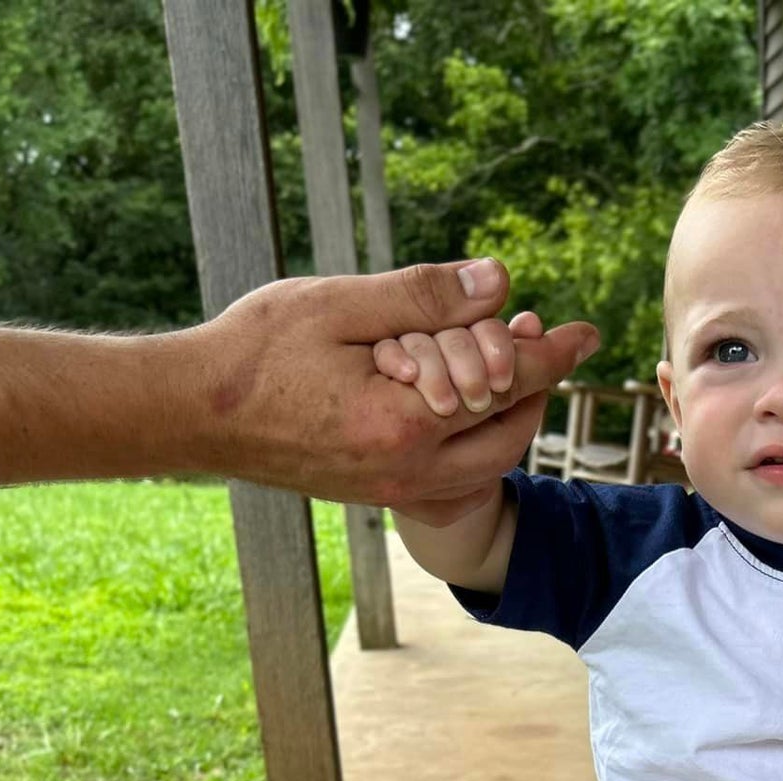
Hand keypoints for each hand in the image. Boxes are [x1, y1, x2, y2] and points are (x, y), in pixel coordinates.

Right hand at [192, 258, 597, 513]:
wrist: (198, 413)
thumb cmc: (258, 350)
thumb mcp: (340, 304)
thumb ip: (424, 297)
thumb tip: (499, 282)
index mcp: (404, 421)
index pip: (504, 382)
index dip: (549, 352)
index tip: (585, 332)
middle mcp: (409, 470)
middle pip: (510, 433)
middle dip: (531, 387)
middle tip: (535, 342)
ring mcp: (395, 491)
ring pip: (487, 464)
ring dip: (505, 418)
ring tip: (503, 368)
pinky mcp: (379, 495)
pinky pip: (455, 482)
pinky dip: (474, 445)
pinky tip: (464, 408)